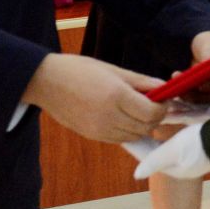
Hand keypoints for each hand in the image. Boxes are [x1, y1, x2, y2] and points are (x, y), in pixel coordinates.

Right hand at [23, 52, 167, 143]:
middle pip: (146, 126)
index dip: (163, 107)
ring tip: (136, 110)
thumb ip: (140, 81)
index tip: (163, 99)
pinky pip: (120, 139)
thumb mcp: (112, 70)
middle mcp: (109, 116)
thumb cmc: (78, 70)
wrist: (46, 82)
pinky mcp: (93, 136)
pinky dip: (127, 131)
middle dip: (154, 117)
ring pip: (135, 136)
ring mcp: (100, 129)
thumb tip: (163, 87)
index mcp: (116, 95)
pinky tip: (122, 117)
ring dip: (141, 126)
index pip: (152, 112)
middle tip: (153, 104)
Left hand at [134, 120, 209, 180]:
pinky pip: (180, 132)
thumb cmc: (201, 144)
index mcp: (176, 170)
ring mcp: (194, 151)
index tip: (124, 134)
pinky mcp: (202, 138)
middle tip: (131, 123)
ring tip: (145, 118)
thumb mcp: (174, 152)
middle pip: (159, 149)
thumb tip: (136, 175)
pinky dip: (172, 124)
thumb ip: (154, 161)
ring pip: (169, 140)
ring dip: (158, 130)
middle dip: (146, 137)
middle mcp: (184, 162)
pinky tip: (168, 114)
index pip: (149, 158)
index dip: (136, 146)